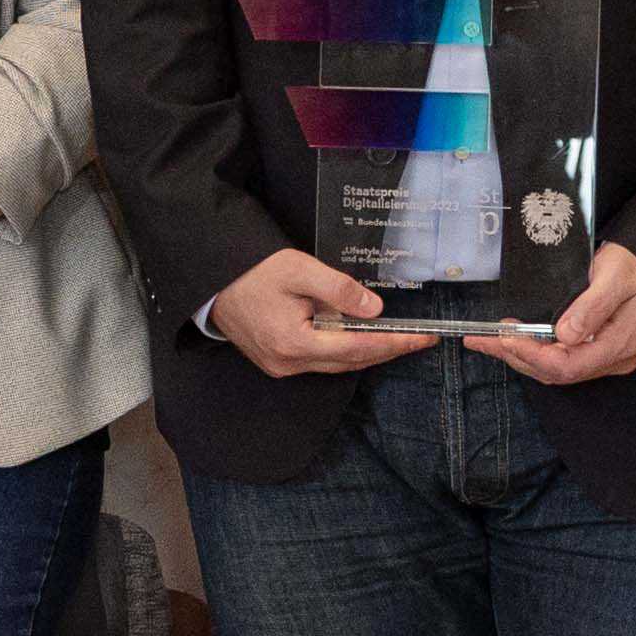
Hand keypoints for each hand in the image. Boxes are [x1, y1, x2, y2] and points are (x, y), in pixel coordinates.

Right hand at [212, 247, 437, 380]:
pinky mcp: (276, 362)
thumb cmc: (251, 272)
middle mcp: (288, 362)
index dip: (394, 343)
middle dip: (387, 351)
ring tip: (396, 339)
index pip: (358, 348)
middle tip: (419, 340)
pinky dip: (345, 352)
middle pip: (351, 362)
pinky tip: (359, 339)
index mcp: (294, 342)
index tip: (422, 338)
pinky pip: (321, 362)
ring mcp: (281, 366)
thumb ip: (339, 289)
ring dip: (367, 353)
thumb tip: (375, 310)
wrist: (212, 283)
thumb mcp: (298, 269)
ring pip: (336, 365)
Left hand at [472, 241, 635, 390]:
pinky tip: (514, 341)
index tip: (506, 336)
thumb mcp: (614, 278)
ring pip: (554, 369)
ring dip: (519, 356)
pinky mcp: (598, 351)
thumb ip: (590, 307)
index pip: (566, 365)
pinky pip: (561, 360)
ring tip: (488, 342)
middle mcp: (613, 359)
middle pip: (555, 372)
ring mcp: (606, 358)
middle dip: (515, 356)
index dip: (531, 354)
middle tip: (482, 340)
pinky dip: (534, 352)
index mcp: (619, 344)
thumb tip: (564, 333)